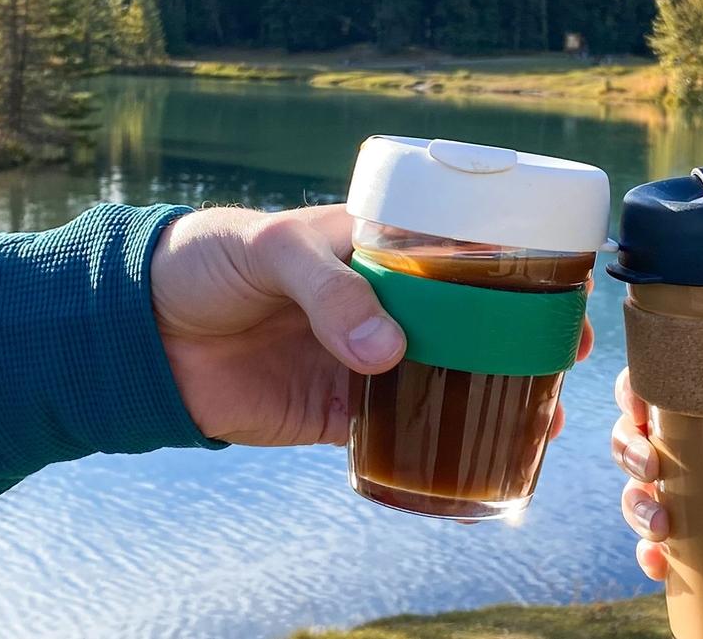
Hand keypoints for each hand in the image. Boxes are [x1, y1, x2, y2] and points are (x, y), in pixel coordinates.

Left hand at [151, 204, 591, 446]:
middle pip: (470, 323)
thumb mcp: (272, 249)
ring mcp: (362, 359)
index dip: (517, 272)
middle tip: (565, 360)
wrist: (138, 329)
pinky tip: (480, 455)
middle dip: (524, 342)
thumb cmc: (205, 259)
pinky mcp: (333, 412)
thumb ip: (331, 292)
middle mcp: (382, 303)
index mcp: (377, 247)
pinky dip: (436, 445)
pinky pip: (396, 431)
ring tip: (542, 419)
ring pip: (446, 380)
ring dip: (495, 398)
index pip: (461, 254)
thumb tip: (388, 354)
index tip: (562, 289)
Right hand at [612, 372, 702, 638]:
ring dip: (638, 503)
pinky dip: (659, 557)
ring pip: (655, 489)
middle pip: (650, 432)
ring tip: (659, 520)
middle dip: (629, 446)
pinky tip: (659, 565)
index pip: (687, 376)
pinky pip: (683, 548)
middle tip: (648, 464)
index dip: (645, 383)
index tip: (639, 401)